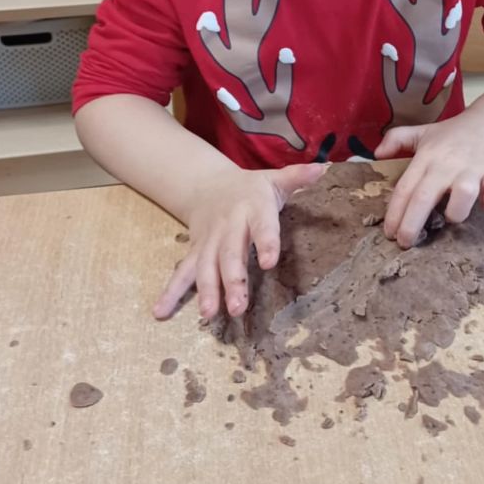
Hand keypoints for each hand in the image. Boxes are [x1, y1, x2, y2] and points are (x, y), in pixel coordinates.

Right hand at [153, 161, 324, 320]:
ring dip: (206, 291)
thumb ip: (297, 177)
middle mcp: (228, 227)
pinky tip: (160, 312)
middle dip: (232, 280)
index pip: (262, 226)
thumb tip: (323, 168)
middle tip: (237, 306)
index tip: (270, 262)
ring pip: (205, 267)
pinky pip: (181, 273)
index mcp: (252, 208)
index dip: (266, 242)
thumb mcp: (273, 179)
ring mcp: (208, 242)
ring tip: (208, 314)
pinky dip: (170, 292)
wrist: (207, 184)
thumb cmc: (250, 188)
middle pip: (230, 254)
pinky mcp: (194, 252)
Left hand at [375, 113, 483, 249]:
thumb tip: (377, 154)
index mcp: (427, 157)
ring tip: (450, 218)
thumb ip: (397, 139)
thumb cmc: (454, 134)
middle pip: (425, 196)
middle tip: (405, 243)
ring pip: (463, 193)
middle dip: (412, 224)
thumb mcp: (423, 132)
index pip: (405, 188)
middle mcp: (447, 164)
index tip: (389, 233)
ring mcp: (473, 168)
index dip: (394, 213)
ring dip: (455, 212)